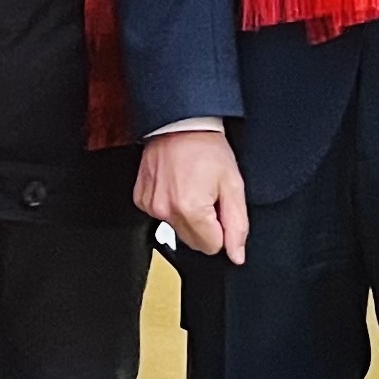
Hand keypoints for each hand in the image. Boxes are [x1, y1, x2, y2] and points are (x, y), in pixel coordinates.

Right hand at [134, 125, 249, 264]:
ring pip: (177, 230)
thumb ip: (237, 225)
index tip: (220, 205)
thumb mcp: (233, 185)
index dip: (221, 229)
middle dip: (205, 224)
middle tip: (207, 195)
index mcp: (190, 209)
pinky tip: (177, 185)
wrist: (179, 124)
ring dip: (187, 215)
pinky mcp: (141, 200)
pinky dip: (171, 205)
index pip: (212, 247)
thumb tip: (237, 255)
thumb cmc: (207, 148)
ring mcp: (150, 206)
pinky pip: (162, 216)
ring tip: (192, 187)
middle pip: (194, 242)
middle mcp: (166, 210)